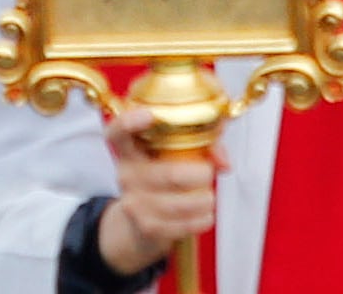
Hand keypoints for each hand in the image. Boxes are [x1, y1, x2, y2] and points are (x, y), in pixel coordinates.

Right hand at [92, 103, 222, 275]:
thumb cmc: (163, 178)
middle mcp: (126, 175)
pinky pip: (181, 225)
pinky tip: (205, 215)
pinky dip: (201, 219)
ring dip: (204, 199)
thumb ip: (203, 146)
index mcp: (129, 151)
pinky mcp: (147, 227)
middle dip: (200, 174)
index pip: (118, 132)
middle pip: (169, 174)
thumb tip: (224, 163)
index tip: (150, 115)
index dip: (130, 121)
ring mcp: (134, 203)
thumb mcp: (174, 155)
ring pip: (179, 203)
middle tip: (208, 173)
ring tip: (209, 197)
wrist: (140, 223)